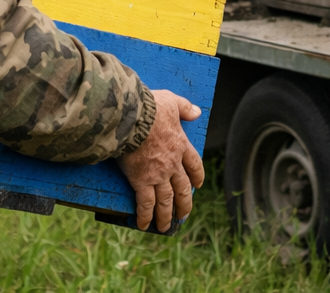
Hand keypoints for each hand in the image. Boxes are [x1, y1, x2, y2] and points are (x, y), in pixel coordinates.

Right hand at [117, 89, 204, 230]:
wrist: (132, 118)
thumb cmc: (150, 107)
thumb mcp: (172, 101)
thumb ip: (185, 108)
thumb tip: (196, 112)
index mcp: (181, 145)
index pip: (194, 165)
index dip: (197, 176)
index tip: (197, 186)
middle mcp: (172, 164)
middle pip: (182, 189)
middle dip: (184, 204)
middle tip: (183, 215)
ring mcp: (158, 175)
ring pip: (166, 200)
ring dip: (166, 215)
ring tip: (165, 226)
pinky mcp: (141, 181)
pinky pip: (145, 203)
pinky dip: (145, 216)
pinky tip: (144, 225)